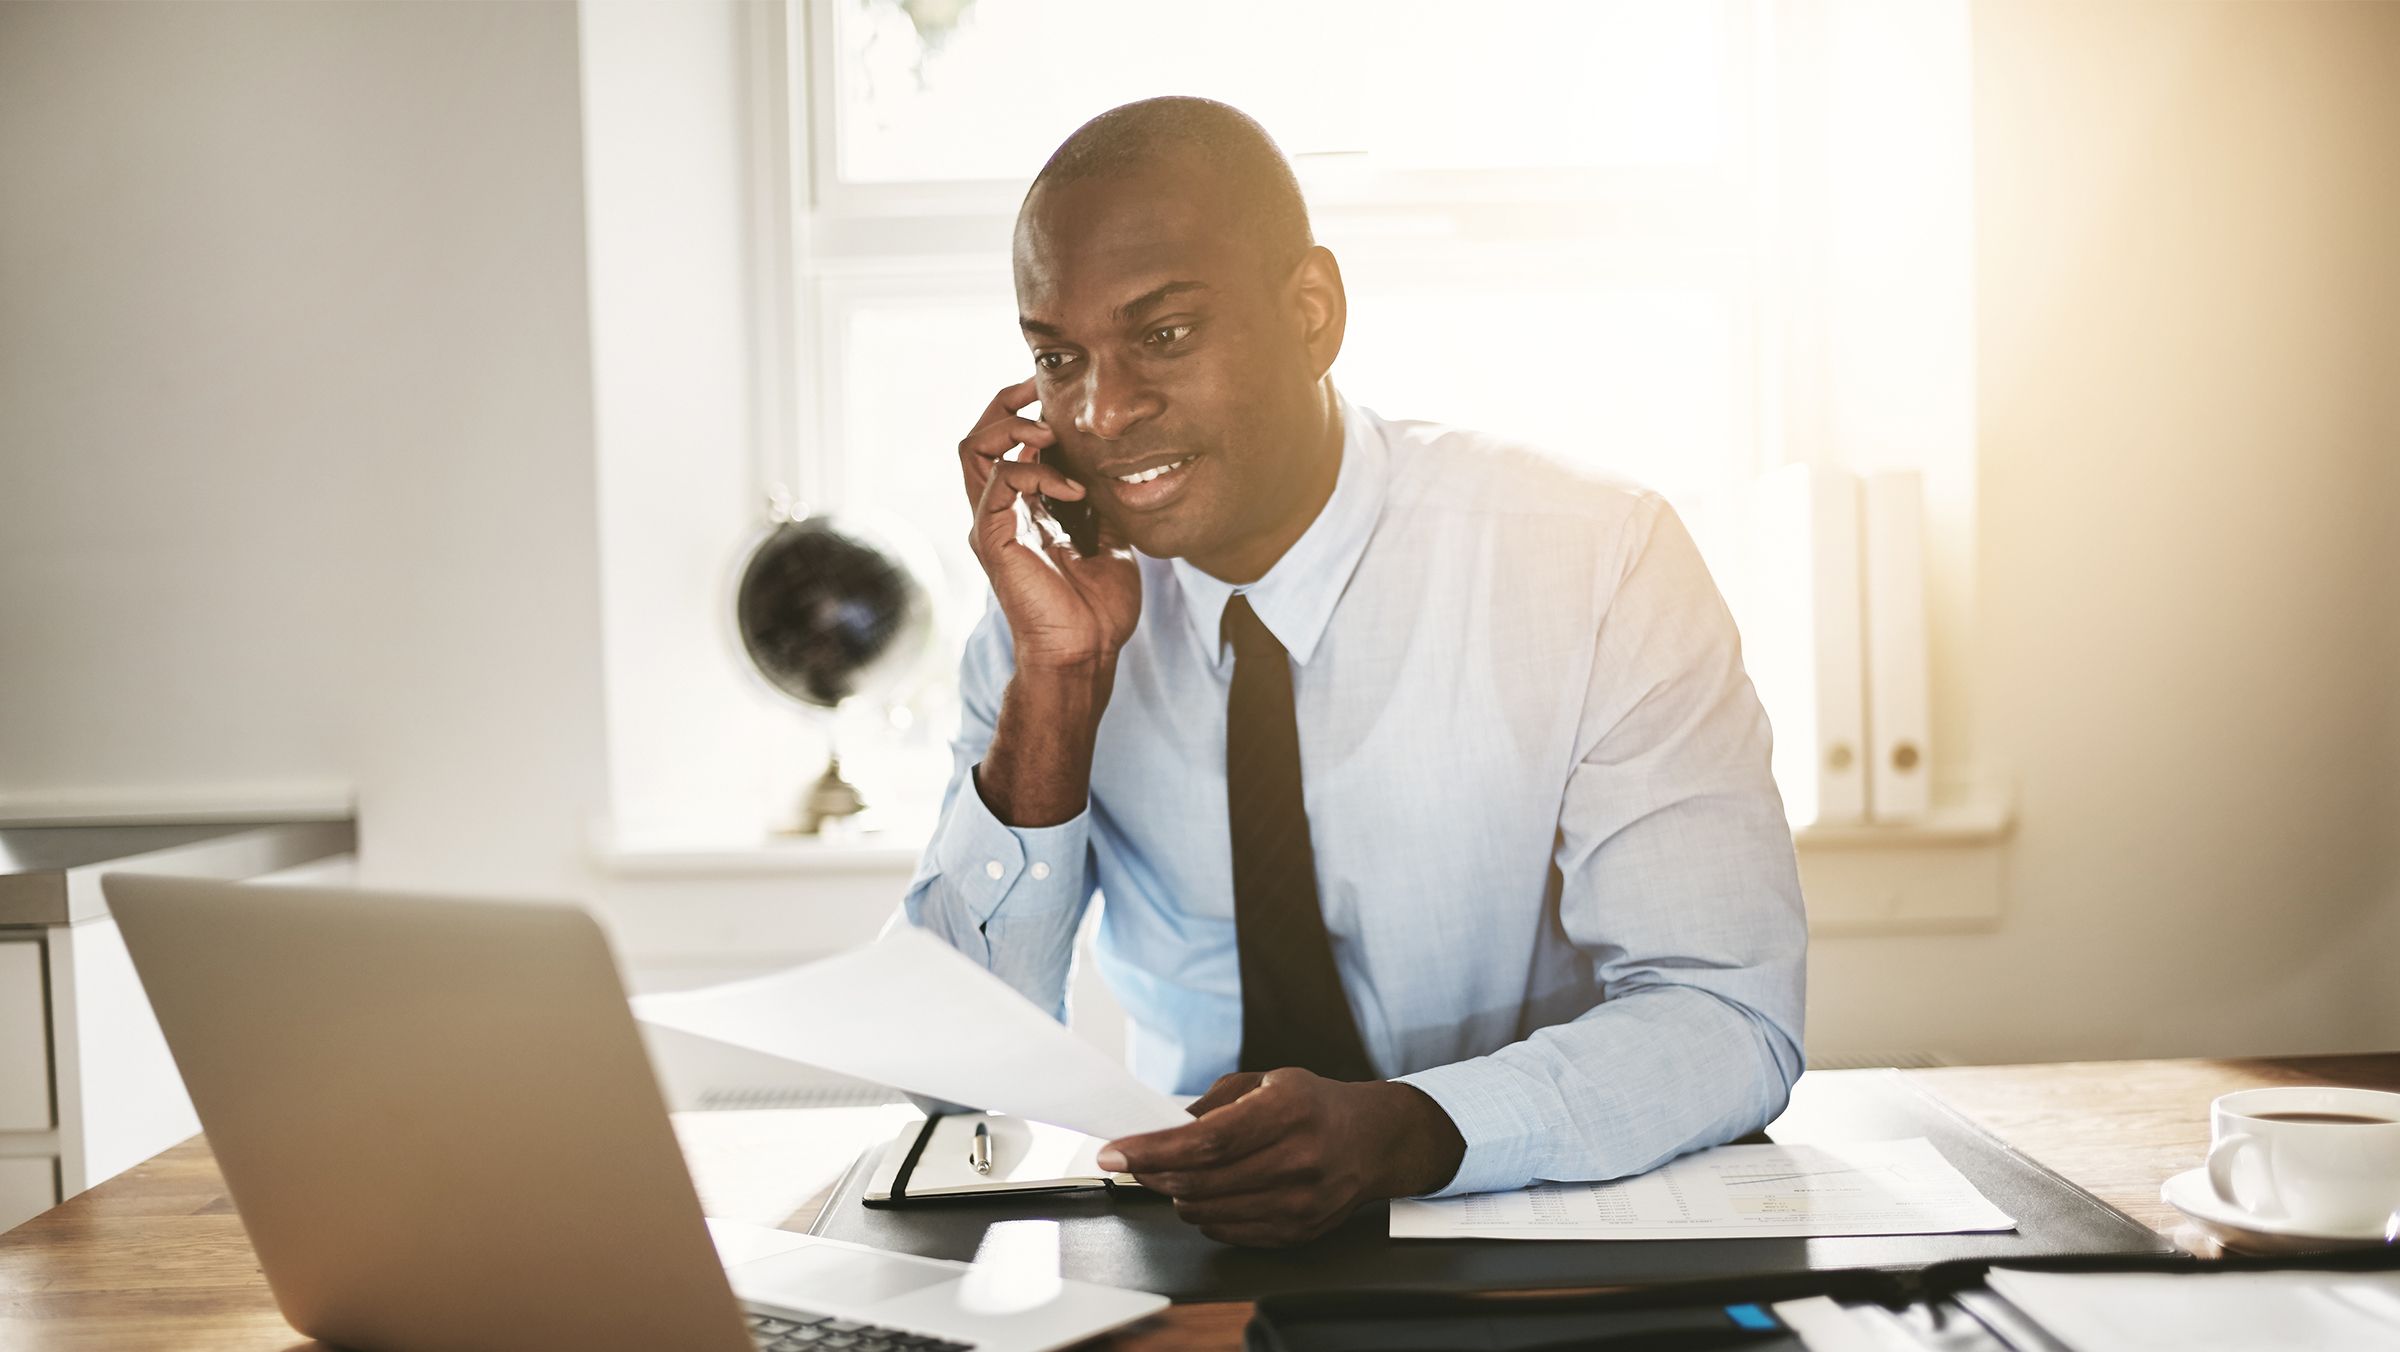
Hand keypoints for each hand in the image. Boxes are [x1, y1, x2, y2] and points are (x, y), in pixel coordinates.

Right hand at [957, 378, 1139, 673]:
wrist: (1087, 651)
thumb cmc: (1097, 608)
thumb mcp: (1109, 540)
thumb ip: (1100, 505)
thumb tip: (1111, 474)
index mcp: (1022, 510)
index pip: (1004, 445)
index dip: (1024, 412)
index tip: (1056, 395)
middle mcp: (998, 512)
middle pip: (977, 437)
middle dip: (1006, 405)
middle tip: (1039, 390)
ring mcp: (992, 524)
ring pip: (972, 450)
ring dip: (1011, 428)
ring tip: (1049, 432)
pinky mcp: (993, 539)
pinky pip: (998, 482)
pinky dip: (1035, 472)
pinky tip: (1071, 487)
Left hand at [1095, 1069, 1467, 1246]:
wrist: (1375, 1141)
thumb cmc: (1316, 1105)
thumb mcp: (1267, 1081)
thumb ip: (1213, 1105)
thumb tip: (1161, 1128)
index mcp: (1289, 1111)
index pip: (1206, 1142)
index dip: (1153, 1151)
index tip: (1115, 1153)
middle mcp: (1299, 1159)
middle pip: (1201, 1181)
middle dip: (1153, 1173)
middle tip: (1133, 1161)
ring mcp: (1301, 1202)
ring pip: (1208, 1212)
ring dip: (1178, 1193)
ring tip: (1176, 1173)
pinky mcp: (1298, 1231)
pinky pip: (1228, 1232)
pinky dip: (1205, 1213)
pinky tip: (1209, 1192)